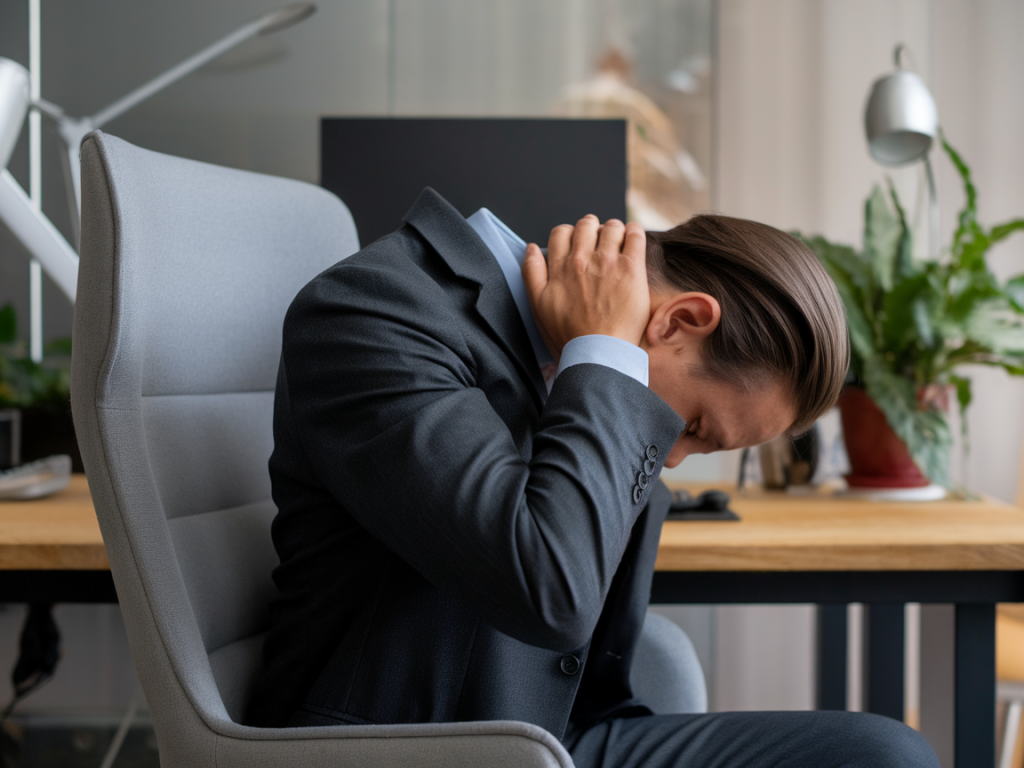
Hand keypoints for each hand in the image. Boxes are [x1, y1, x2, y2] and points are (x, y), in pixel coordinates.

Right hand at [522, 215, 648, 359]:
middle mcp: (581, 260)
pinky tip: (633, 242)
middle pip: (586, 225)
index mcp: (559, 267)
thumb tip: (531, 247)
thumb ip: (532, 272)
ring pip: (611, 227)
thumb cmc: (569, 336)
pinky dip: (634, 232)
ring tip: (618, 245)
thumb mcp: (538, 306)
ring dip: (614, 231)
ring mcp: (608, 262)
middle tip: (599, 244)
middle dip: (592, 230)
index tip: (578, 246)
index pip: (561, 232)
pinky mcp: (631, 269)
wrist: (597, 354)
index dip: (570, 235)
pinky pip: (635, 235)